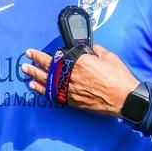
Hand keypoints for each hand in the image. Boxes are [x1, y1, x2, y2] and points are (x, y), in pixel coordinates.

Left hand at [24, 45, 138, 117]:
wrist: (125, 99)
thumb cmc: (119, 77)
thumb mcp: (109, 57)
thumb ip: (96, 51)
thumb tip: (90, 49)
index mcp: (80, 62)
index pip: (56, 57)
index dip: (42, 55)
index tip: (33, 52)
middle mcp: (72, 76)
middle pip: (48, 69)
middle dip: (35, 63)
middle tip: (26, 59)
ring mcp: (71, 90)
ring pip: (48, 82)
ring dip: (35, 76)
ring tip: (25, 71)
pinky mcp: (73, 101)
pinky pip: (54, 95)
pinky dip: (43, 91)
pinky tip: (36, 87)